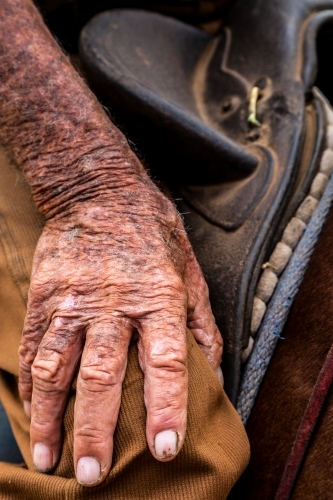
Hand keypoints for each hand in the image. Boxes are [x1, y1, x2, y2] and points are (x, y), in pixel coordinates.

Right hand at [18, 181, 221, 485]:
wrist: (100, 192)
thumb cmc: (153, 235)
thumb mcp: (190, 274)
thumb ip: (200, 327)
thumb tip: (214, 376)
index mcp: (158, 296)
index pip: (166, 362)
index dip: (167, 409)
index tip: (165, 450)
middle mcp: (113, 302)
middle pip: (103, 374)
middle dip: (97, 430)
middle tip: (95, 476)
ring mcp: (73, 299)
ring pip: (57, 367)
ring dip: (52, 418)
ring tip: (51, 458)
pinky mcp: (45, 295)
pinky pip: (35, 348)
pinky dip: (32, 387)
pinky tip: (32, 415)